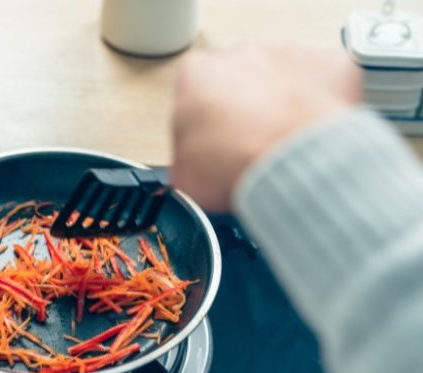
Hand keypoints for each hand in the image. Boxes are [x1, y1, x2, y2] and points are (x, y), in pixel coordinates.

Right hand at [170, 44, 361, 210]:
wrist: (288, 164)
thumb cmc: (235, 164)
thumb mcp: (184, 176)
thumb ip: (186, 164)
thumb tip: (193, 174)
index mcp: (196, 74)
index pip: (195, 102)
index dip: (205, 132)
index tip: (215, 153)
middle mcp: (240, 55)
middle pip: (239, 87)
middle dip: (245, 115)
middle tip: (251, 152)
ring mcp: (286, 55)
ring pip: (282, 84)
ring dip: (282, 110)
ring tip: (285, 150)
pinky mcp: (328, 64)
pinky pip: (323, 86)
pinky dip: (321, 109)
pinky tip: (312, 138)